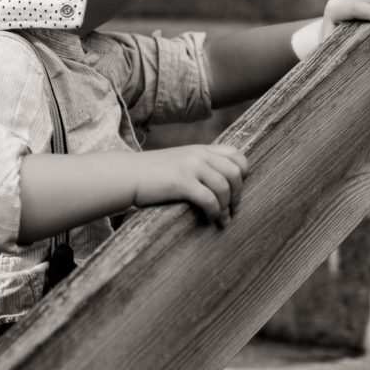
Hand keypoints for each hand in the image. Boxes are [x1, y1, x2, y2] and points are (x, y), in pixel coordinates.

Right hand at [132, 144, 249, 227]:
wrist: (127, 175)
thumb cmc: (151, 175)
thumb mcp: (179, 162)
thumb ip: (198, 167)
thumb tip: (219, 185)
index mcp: (200, 149)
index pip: (236, 154)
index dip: (242, 173)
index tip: (236, 189)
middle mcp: (199, 154)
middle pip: (236, 172)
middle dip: (238, 194)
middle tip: (233, 210)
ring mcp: (190, 167)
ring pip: (224, 187)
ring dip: (226, 207)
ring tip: (222, 220)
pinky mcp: (181, 182)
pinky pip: (209, 199)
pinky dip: (214, 212)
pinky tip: (209, 220)